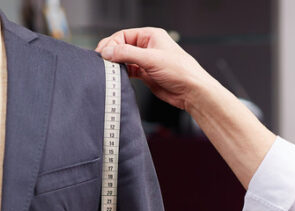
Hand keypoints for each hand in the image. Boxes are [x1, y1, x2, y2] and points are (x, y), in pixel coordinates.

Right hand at [96, 27, 214, 110]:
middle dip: (112, 54)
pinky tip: (118, 77)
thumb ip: (127, 54)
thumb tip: (108, 51)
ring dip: (116, 65)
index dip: (112, 44)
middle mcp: (148, 47)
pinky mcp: (146, 74)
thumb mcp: (151, 59)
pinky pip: (129, 70)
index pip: (124, 35)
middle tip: (103, 62)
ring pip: (124, 59)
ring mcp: (146, 61)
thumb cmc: (181, 71)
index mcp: (151, 36)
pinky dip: (122, 73)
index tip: (104, 54)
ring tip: (109, 71)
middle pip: (122, 46)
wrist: (191, 91)